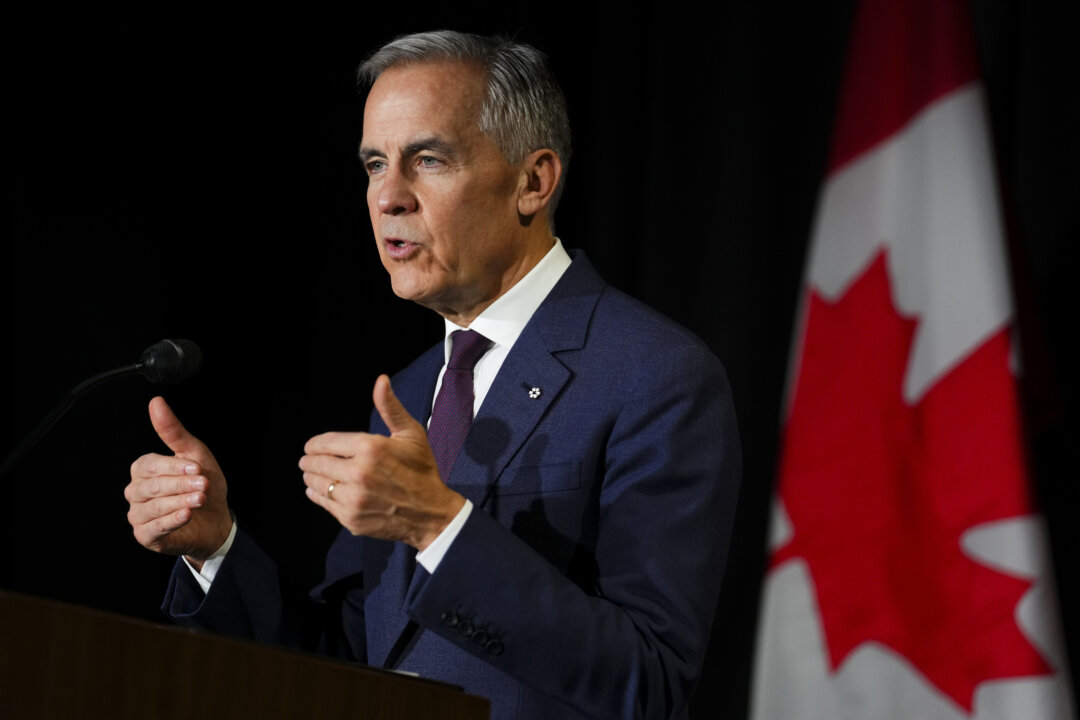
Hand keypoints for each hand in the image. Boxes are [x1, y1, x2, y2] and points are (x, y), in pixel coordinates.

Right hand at [125, 397, 231, 566]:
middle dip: (180, 485)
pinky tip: (187, 514)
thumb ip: (173, 431)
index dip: (174, 467)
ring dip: (179, 501)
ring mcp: (139, 514)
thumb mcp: (194, 454)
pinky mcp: (146, 535)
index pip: (149, 465)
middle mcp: (136, 491)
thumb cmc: (203, 484)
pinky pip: (154, 528)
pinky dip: (172, 520)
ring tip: (200, 499)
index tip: (197, 468)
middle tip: (203, 484)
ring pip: (152, 507)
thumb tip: (156, 402)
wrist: (216, 519)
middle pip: (151, 486)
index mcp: (144, 469)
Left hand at [300, 374, 464, 549]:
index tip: (310, 446)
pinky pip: (324, 503)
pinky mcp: (351, 518)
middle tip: (307, 461)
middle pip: (317, 463)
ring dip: (311, 477)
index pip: (325, 443)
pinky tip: (318, 491)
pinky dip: (317, 495)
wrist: (431, 512)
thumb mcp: (410, 433)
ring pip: (316, 484)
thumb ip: (390, 407)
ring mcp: (353, 498)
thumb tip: (381, 380)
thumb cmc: (422, 470)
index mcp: (370, 448)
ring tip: (312, 474)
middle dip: (309, 460)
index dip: (314, 444)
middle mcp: (358, 473)